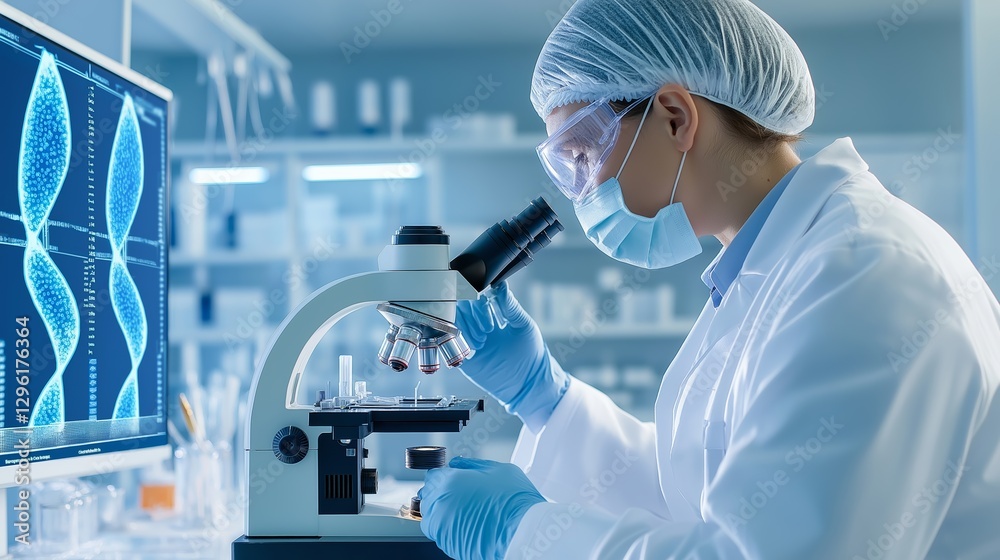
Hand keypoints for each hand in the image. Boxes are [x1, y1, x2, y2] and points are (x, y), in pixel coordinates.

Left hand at [419, 457, 544, 559]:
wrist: (522, 533)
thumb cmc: (514, 501)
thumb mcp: (497, 469)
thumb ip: (472, 464)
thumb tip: (458, 463)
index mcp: (450, 481)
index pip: (433, 475)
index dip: (443, 476)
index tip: (452, 479)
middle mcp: (441, 502)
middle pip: (429, 494)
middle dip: (440, 491)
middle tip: (460, 494)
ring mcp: (442, 525)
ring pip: (430, 513)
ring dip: (441, 509)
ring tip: (463, 510)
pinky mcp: (447, 543)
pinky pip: (436, 531)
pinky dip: (444, 526)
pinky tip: (463, 522)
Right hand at [455, 282, 568, 430]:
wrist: (529, 383)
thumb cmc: (531, 354)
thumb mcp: (523, 325)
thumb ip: (510, 306)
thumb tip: (500, 285)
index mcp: (493, 316)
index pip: (476, 298)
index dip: (478, 299)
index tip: (483, 302)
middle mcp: (479, 327)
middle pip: (461, 308)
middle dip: (473, 315)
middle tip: (488, 329)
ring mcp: (471, 342)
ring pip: (454, 323)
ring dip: (467, 328)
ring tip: (483, 341)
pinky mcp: (464, 358)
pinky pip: (450, 344)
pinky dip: (458, 341)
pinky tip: (474, 347)